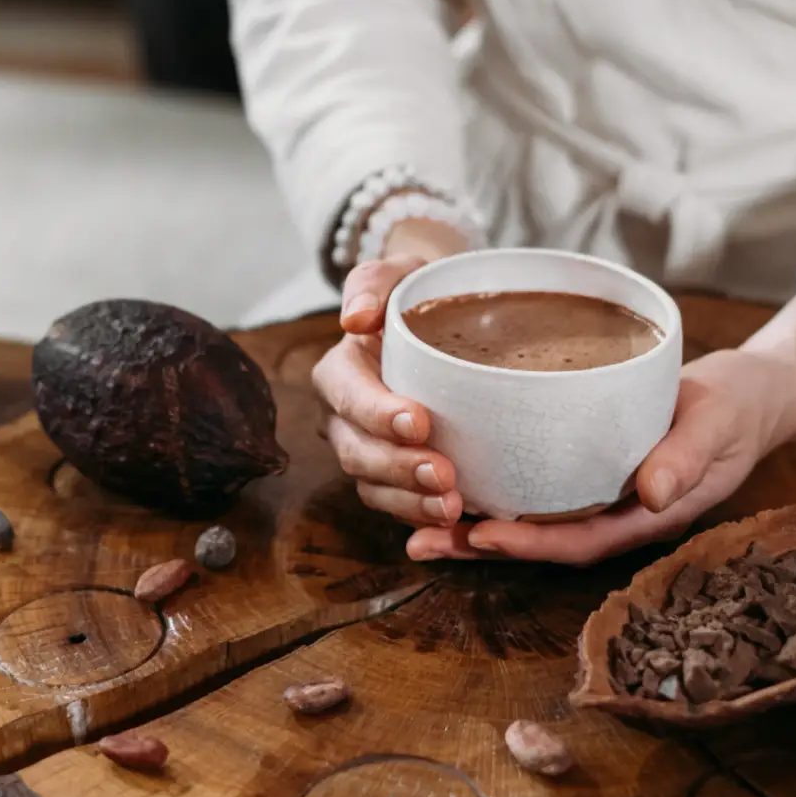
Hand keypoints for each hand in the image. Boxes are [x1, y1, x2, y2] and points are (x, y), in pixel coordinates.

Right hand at [313, 218, 473, 546]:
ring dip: (409, 502)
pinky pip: (397, 504)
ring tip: (453, 507)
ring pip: (373, 487)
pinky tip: (455, 523)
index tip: (420, 422)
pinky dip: (420, 517)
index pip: (348, 397)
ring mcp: (366, 451)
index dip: (377, 414)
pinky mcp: (393, 475)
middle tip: (444, 476)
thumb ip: (372, 284)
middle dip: (397, 469)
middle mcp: (344, 419)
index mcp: (340, 373)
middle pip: (357, 452)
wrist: (439, 321)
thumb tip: (355, 318)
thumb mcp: (397, 274)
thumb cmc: (417, 295)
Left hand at [409, 348, 788, 564]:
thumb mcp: (718, 427)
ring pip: (525, 518)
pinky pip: (529, 488)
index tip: (483, 536)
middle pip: (538, 539)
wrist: (742, 395)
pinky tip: (445, 480)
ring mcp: (592, 494)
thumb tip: (652, 494)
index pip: (580, 541)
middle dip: (478, 545)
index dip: (531, 544)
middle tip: (421, 543)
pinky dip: (489, 490)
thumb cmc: (734, 411)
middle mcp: (609, 513)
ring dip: (470, 525)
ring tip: (413, 524)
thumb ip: (688, 458)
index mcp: (643, 516)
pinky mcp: (578, 468)